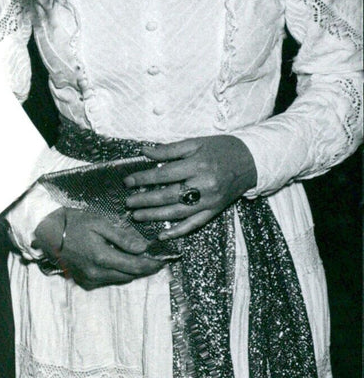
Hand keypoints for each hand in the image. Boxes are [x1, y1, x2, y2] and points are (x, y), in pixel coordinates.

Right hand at [33, 208, 166, 289]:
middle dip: (144, 268)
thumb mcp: (99, 223)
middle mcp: (97, 273)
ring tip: (140, 259)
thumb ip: (122, 237)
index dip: (152, 264)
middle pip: (130, 275)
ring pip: (120, 279)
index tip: (163, 260)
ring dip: (131, 270)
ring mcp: (90, 279)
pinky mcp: (84, 281)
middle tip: (156, 259)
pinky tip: (120, 261)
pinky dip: (118, 272)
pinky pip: (108, 279)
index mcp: (102, 257)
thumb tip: (143, 248)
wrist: (47, 232)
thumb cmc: (73, 222)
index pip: (135, 266)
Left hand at [123, 135, 257, 238]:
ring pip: (178, 212)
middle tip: (128, 203)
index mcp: (197, 165)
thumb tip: (144, 151)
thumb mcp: (195, 143)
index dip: (143, 179)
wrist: (250, 161)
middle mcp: (203, 185)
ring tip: (137, 216)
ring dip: (155, 216)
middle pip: (168, 196)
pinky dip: (178, 231)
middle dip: (144, 200)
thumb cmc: (220, 149)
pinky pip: (194, 225)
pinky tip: (162, 235)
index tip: (127, 182)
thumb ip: (169, 149)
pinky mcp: (214, 211)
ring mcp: (209, 201)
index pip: (163, 174)